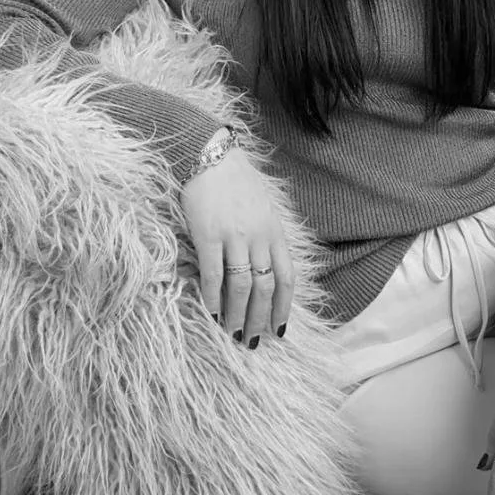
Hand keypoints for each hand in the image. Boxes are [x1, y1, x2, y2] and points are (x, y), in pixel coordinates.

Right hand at [180, 146, 295, 346]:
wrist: (209, 154)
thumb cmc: (234, 180)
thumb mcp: (262, 206)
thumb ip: (265, 236)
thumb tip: (263, 268)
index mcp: (274, 231)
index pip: (287, 278)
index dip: (283, 307)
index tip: (279, 329)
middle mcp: (258, 236)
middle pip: (265, 288)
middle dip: (260, 319)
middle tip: (252, 341)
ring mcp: (234, 236)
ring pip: (242, 286)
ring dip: (238, 314)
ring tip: (232, 332)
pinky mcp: (207, 234)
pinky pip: (213, 273)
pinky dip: (213, 296)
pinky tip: (213, 311)